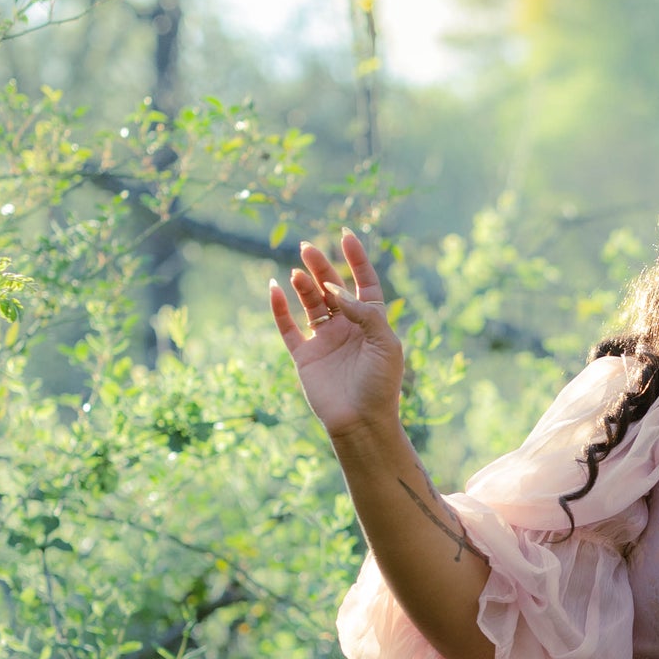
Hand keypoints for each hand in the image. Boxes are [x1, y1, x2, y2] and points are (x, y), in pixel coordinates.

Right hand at [269, 229, 403, 442]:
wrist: (361, 422)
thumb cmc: (380, 385)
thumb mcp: (384, 344)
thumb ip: (364, 313)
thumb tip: (334, 290)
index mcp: (371, 322)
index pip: (363, 283)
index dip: (356, 259)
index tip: (345, 235)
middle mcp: (347, 327)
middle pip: (332, 288)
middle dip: (321, 267)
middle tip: (308, 247)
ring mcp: (324, 340)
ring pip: (310, 303)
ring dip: (303, 285)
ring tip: (299, 273)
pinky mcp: (304, 355)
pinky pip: (287, 326)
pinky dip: (279, 308)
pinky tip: (275, 288)